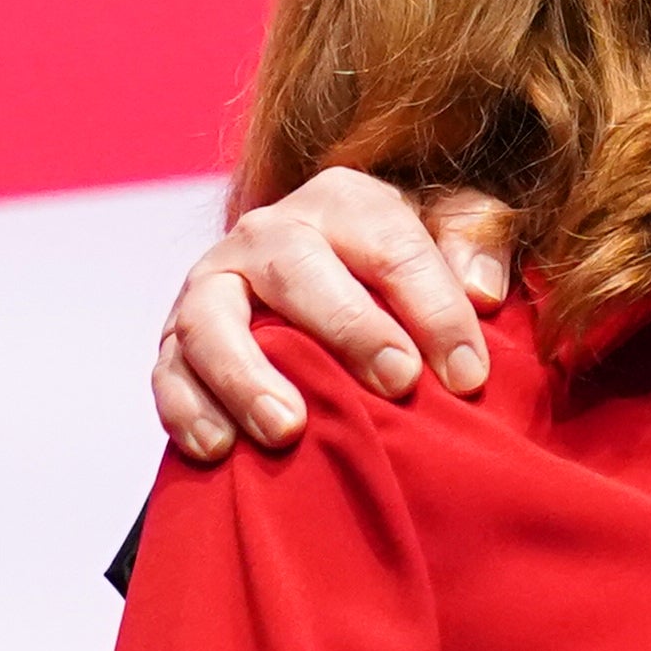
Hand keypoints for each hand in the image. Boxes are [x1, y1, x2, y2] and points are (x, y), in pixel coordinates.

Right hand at [154, 172, 514, 458]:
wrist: (328, 290)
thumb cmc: (404, 271)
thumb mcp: (454, 232)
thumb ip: (479, 239)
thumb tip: (482, 289)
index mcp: (342, 201)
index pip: (390, 242)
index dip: (434, 306)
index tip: (468, 374)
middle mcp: (270, 233)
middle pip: (297, 267)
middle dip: (348, 327)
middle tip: (398, 383)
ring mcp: (215, 285)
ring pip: (211, 319)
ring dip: (245, 375)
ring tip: (287, 429)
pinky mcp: (177, 339)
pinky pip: (168, 371)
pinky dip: (186, 408)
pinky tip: (219, 449)